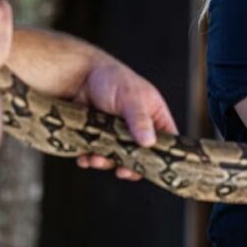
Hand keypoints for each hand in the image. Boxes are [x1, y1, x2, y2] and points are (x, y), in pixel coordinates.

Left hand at [75, 57, 177, 180]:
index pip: (166, 141)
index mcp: (154, 116)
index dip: (161, 156)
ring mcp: (118, 134)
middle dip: (129, 164)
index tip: (150, 167)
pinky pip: (98, 154)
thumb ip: (140, 120)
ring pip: (117, 157)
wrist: (79, 76)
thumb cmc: (111, 78)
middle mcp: (138, 127)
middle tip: (121, 170)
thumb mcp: (130, 98)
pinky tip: (85, 157)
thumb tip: (149, 142)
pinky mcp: (99, 137)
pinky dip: (91, 158)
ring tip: (96, 159)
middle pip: (140, 155)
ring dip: (106, 162)